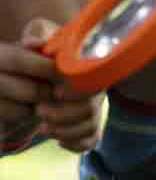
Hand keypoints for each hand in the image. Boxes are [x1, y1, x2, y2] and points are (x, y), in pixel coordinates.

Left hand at [0, 20, 102, 154]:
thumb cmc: (46, 51)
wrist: (46, 70)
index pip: (93, 84)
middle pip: (91, 109)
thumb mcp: (42, 37)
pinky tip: (59, 141)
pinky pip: (91, 140)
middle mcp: (97, 90)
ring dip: (66, 131)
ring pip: (91, 127)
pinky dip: (76, 144)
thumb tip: (33, 43)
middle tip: (38, 111)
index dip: (75, 92)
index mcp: (90, 70)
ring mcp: (95, 108)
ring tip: (42, 128)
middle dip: (64, 115)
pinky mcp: (90, 125)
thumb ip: (38, 35)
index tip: (54, 92)